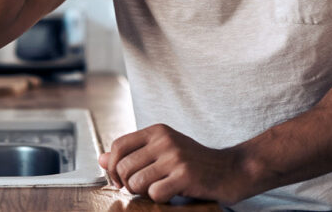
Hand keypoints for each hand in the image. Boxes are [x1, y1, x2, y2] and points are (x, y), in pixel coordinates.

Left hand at [98, 124, 251, 204]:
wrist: (232, 170)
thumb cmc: (194, 162)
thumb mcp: (163, 152)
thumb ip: (133, 154)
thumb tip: (100, 158)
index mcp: (158, 131)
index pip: (118, 145)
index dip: (111, 167)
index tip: (118, 180)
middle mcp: (165, 140)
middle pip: (124, 167)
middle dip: (127, 184)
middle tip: (142, 188)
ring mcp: (175, 157)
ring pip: (137, 182)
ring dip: (144, 193)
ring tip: (159, 189)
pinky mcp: (185, 175)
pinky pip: (155, 194)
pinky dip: (161, 199)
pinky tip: (173, 193)